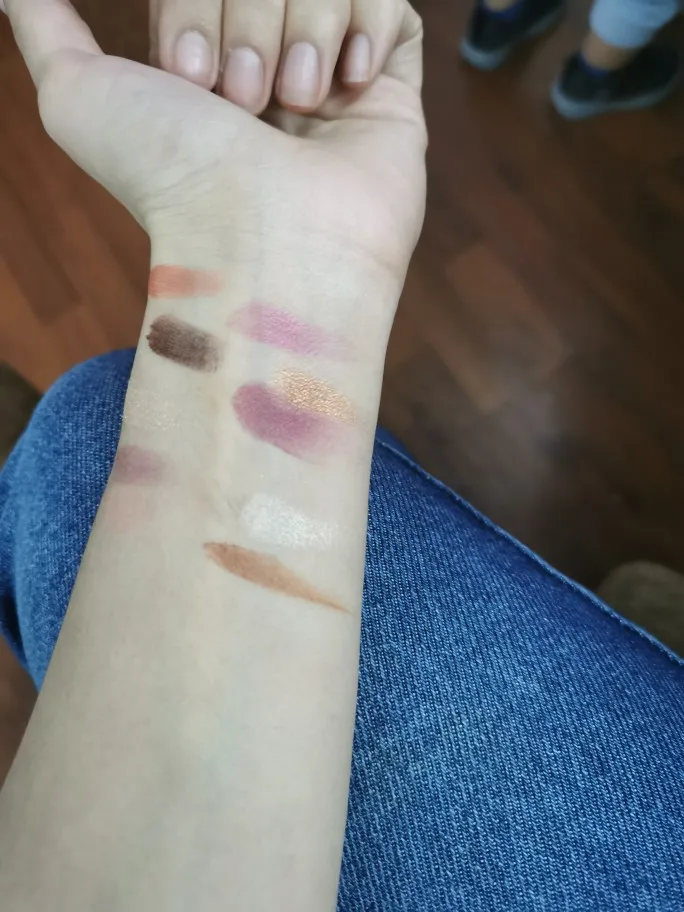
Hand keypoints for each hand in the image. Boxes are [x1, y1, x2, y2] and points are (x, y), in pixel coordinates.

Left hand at [5, 0, 424, 330]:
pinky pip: (389, 3)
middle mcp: (265, 62)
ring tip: (296, 109)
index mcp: (201, 60)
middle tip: (243, 103)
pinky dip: (363, 27)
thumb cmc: (172, 179)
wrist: (265, 242)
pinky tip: (345, 84)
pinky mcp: (388, 87)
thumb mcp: (75, 95)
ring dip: (302, 35)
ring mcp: (327, 73)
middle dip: (247, 25)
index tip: (190, 80)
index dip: (193, 5)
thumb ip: (42, 21)